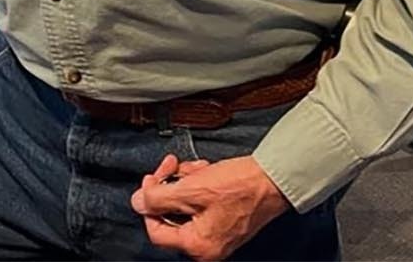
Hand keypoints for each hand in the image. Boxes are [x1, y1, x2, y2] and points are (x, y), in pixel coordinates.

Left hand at [130, 154, 289, 261]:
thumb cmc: (240, 186)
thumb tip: (137, 202)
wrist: (275, 179)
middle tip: (171, 166)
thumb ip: (158, 198)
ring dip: (186, 182)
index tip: (151, 180)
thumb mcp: (191, 189)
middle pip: (170, 215)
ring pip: (185, 205)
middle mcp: (207, 246)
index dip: (148, 203)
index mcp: (198, 246)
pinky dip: (200, 184)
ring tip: (198, 168)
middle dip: (170, 186)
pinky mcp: (225, 219)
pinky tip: (207, 170)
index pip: (155, 231)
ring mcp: (217, 233)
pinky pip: (201, 203)